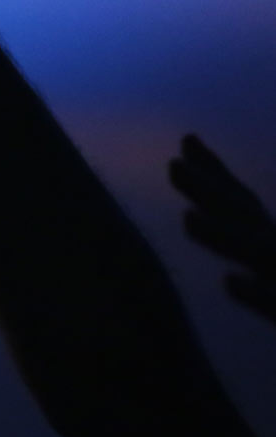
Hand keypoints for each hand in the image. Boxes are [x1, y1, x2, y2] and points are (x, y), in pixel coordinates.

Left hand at [170, 134, 275, 325]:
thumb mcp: (274, 266)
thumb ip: (258, 244)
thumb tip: (233, 243)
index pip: (244, 207)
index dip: (216, 177)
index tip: (186, 142)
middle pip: (245, 221)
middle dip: (209, 192)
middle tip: (172, 165)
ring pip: (261, 255)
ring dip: (224, 238)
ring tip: (186, 220)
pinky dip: (257, 295)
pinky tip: (229, 282)